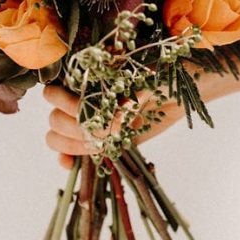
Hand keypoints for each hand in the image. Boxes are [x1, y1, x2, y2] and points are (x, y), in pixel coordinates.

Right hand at [43, 83, 187, 168]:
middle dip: (78, 129)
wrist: (185, 89)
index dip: (70, 106)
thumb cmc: (166, 74)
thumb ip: (131, 92)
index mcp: (86, 76)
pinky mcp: (99, 139)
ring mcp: (88, 120)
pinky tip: (72, 164)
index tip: (96, 113)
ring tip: (101, 145)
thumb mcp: (149, 78)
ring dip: (74, 145)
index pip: (55, 93)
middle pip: (55, 118)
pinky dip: (66, 158)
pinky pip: (70, 151)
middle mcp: (81, 97)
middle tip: (108, 132)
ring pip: (57, 136)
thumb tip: (119, 113)